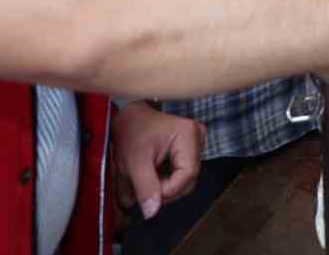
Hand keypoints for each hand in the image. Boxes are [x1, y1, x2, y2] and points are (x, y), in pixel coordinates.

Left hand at [111, 101, 204, 220]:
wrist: (130, 116)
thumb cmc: (132, 132)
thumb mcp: (134, 161)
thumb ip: (144, 187)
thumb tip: (152, 213)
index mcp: (188, 134)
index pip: (187, 174)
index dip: (168, 190)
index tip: (147, 193)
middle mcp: (198, 137)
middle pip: (189, 179)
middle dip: (166, 190)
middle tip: (144, 188)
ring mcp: (197, 143)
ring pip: (186, 180)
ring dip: (166, 187)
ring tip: (147, 180)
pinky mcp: (191, 149)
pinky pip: (183, 174)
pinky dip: (167, 181)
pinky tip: (154, 175)